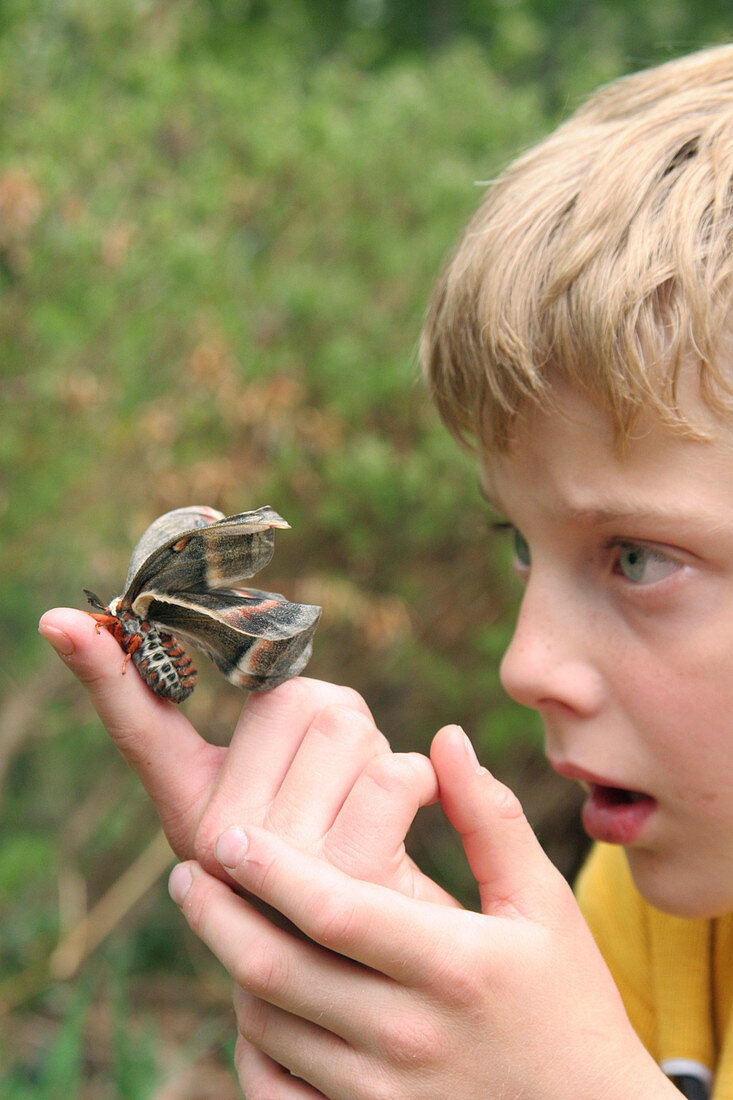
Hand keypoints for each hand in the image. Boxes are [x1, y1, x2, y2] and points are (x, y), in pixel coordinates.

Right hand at [38, 607, 444, 900]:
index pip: (139, 727)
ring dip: (378, 751)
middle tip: (343, 778)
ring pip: (344, 725)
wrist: (388, 966)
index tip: (59, 620)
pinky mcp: (345, 889)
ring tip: (369, 810)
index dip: (100, 670)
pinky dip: (420, 779)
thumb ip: (272, 737)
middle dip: (339, 720)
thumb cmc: (341, 864)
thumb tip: (257, 640)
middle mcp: (221, 843)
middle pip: (295, 697)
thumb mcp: (290, 797)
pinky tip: (413, 818)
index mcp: (198, 809)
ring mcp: (278, 870)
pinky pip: (392, 774)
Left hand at [170, 725, 678, 1099]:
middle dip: (219, 916)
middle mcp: (409, 1035)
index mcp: (454, 965)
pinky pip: (277, 1088)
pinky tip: (251, 1000)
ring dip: (234, 965)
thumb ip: (491, 818)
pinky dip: (251, 1043)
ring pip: (269, 1026)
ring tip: (220, 919)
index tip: (227, 835)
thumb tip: (446, 735)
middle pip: (279, 971)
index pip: (336, 911)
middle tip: (187, 872)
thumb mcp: (544, 904)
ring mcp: (383, 1093)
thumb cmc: (569, 999)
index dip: (271, 870)